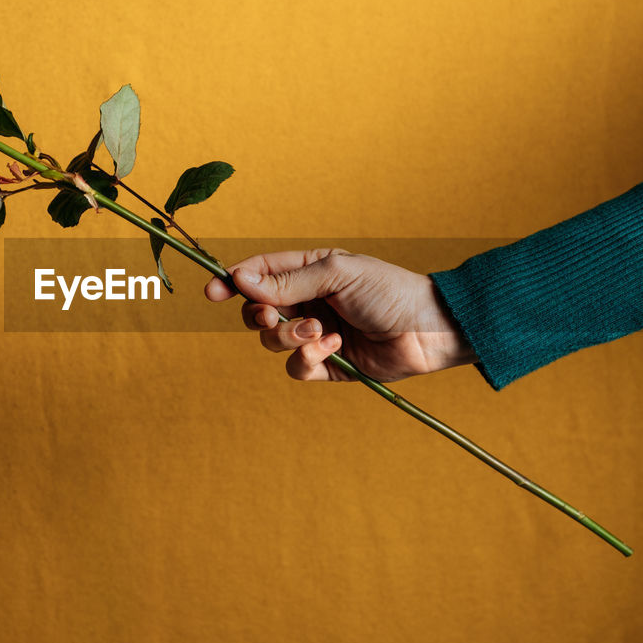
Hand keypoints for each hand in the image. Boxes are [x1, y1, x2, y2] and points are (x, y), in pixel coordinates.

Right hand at [204, 248, 476, 381]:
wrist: (429, 330)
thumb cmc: (390, 290)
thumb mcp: (336, 274)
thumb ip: (287, 281)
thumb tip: (241, 279)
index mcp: (308, 272)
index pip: (259, 274)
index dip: (233, 283)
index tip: (213, 292)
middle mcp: (308, 303)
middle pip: (257, 312)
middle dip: (262, 316)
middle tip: (275, 315)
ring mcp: (315, 335)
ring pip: (273, 343)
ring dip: (290, 337)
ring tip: (321, 331)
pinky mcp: (327, 366)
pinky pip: (296, 369)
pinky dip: (308, 359)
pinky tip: (334, 347)